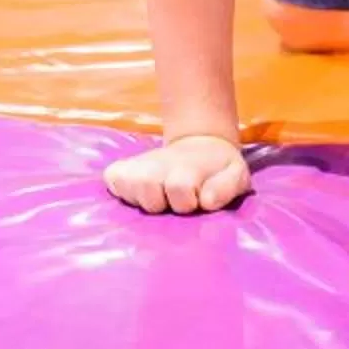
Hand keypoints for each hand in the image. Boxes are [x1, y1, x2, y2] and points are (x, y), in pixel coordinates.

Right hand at [103, 133, 251, 214]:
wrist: (201, 146)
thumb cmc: (218, 169)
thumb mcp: (236, 175)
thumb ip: (226, 187)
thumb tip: (206, 200)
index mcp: (187, 167)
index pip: (179, 188)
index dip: (188, 200)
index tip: (195, 201)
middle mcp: (159, 164)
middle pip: (149, 191)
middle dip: (163, 202)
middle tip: (174, 200)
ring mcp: (138, 165)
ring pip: (128, 185)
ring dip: (142, 198)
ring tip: (158, 197)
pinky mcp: (121, 169)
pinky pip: (112, 180)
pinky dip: (122, 189)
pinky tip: (139, 192)